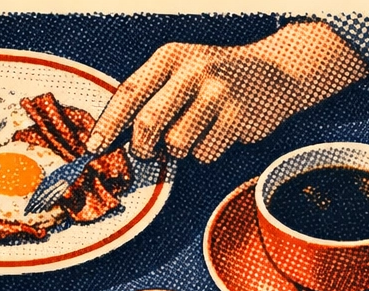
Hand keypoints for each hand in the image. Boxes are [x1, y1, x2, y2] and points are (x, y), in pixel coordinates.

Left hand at [87, 21, 367, 161]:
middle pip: (148, 123)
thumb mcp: (180, 71)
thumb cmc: (215, 79)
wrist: (274, 71)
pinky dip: (205, 153)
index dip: (108, 124)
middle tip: (146, 151)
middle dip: (141, 146)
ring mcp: (218, 93)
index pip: (129, 92)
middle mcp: (194, 70)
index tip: (94, 147)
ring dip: (178, 150)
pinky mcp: (238, 117)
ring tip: (193, 133)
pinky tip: (218, 133)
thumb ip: (150, 96)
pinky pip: (204, 154)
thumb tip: (112, 137)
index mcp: (171, 57)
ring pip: (176, 144)